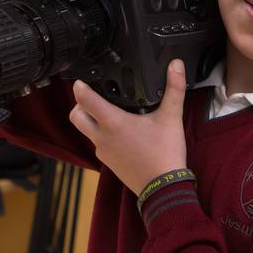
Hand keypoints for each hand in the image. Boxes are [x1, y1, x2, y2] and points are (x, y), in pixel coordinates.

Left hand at [69, 60, 187, 196]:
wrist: (163, 187)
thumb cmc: (165, 153)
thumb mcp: (172, 117)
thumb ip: (174, 88)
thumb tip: (176, 66)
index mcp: (113, 122)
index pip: (84, 99)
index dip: (80, 86)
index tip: (83, 80)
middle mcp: (102, 136)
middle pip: (75, 116)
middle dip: (80, 104)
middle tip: (93, 97)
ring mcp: (103, 151)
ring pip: (85, 131)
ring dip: (90, 120)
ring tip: (108, 112)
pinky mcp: (109, 162)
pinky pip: (98, 144)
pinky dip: (102, 135)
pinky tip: (120, 133)